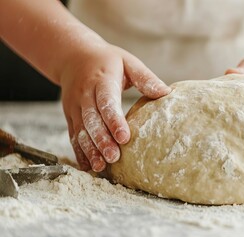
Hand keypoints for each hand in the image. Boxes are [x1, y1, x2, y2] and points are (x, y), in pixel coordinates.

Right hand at [60, 43, 170, 171]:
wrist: (73, 56)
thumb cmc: (107, 60)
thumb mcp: (128, 62)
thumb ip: (145, 78)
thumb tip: (166, 92)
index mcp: (101, 80)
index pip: (107, 102)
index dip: (114, 121)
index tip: (124, 138)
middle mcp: (84, 94)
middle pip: (91, 120)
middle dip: (102, 140)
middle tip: (114, 157)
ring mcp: (74, 107)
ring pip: (80, 131)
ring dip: (90, 149)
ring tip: (101, 167)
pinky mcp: (70, 116)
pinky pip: (73, 135)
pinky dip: (79, 151)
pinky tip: (89, 165)